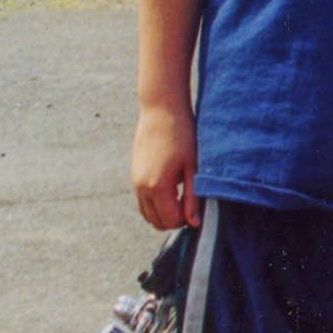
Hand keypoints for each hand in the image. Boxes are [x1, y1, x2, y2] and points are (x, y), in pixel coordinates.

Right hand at [132, 104, 199, 229]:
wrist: (162, 110)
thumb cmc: (183, 135)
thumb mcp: (193, 167)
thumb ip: (192, 197)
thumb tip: (194, 223)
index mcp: (157, 187)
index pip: (170, 221)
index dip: (186, 220)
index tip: (198, 207)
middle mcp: (141, 188)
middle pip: (156, 222)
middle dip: (175, 219)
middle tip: (191, 204)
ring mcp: (135, 182)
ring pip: (147, 213)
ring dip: (164, 212)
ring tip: (182, 196)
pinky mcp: (134, 175)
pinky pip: (142, 201)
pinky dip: (156, 203)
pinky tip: (172, 187)